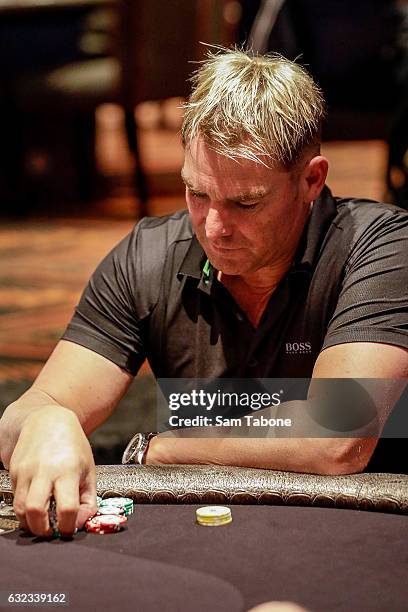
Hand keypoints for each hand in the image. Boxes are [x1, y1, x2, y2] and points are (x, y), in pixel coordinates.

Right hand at [6, 406, 96, 536]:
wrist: (47, 420)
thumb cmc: (72, 444)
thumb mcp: (89, 469)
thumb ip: (89, 499)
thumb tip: (81, 523)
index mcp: (67, 470)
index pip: (67, 508)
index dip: (68, 526)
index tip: (69, 528)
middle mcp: (44, 471)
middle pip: (35, 512)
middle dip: (42, 530)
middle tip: (51, 532)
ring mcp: (25, 471)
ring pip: (20, 509)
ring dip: (30, 523)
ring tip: (43, 522)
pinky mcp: (14, 472)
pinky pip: (16, 499)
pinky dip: (25, 509)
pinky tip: (37, 504)